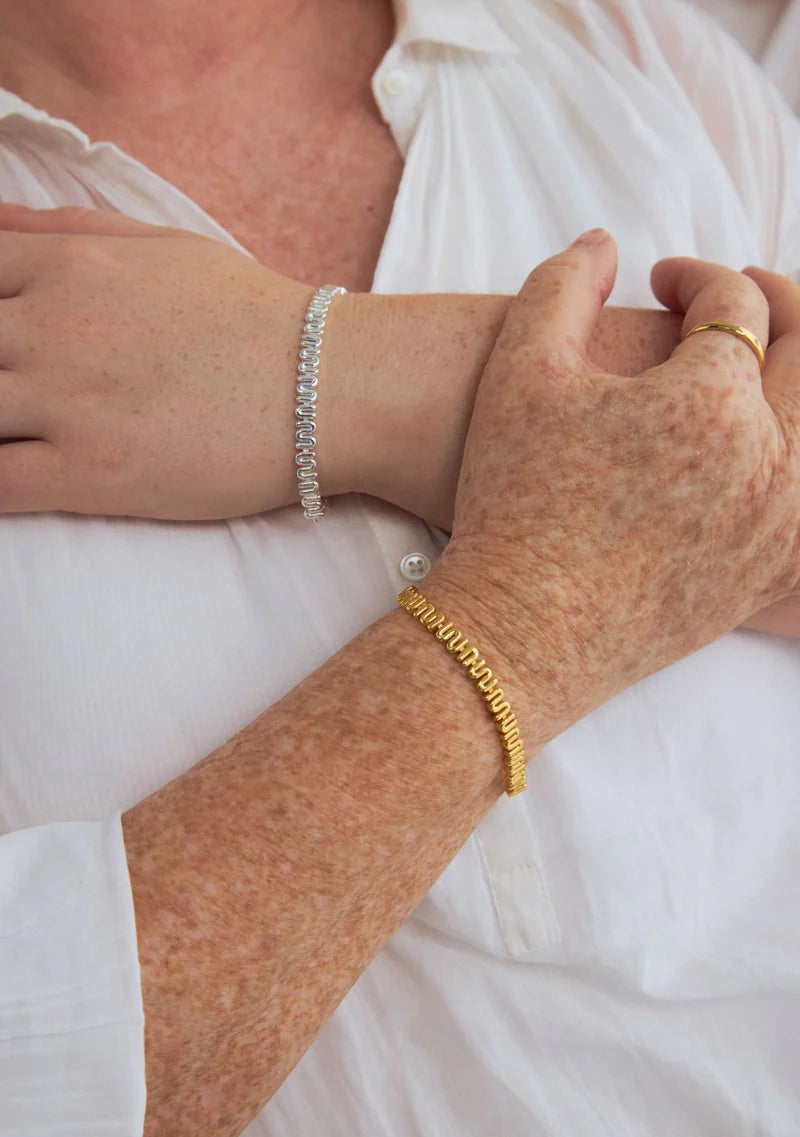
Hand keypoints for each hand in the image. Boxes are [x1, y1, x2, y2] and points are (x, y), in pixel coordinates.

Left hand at [0, 204, 681, 524]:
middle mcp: (49, 325)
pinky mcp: (90, 475)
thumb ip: (66, 229)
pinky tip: (13, 479)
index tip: (0, 349)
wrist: (328, 386)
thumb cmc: (256, 316)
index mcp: (65, 262)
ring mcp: (65, 402)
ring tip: (17, 432)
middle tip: (11, 396)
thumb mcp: (162, 245)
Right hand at [432, 230, 798, 732]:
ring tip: (753, 370)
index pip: (737, 304)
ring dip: (797, 378)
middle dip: (781, 304)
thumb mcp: (519, 372)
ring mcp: (777, 524)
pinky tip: (759, 451)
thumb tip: (603, 243)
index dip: (700, 274)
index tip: (661, 277)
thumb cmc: (512, 501)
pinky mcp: (769, 572)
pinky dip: (794, 460)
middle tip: (734, 300)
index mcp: (708, 402)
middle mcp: (765, 460)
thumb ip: (563, 285)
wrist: (520, 628)